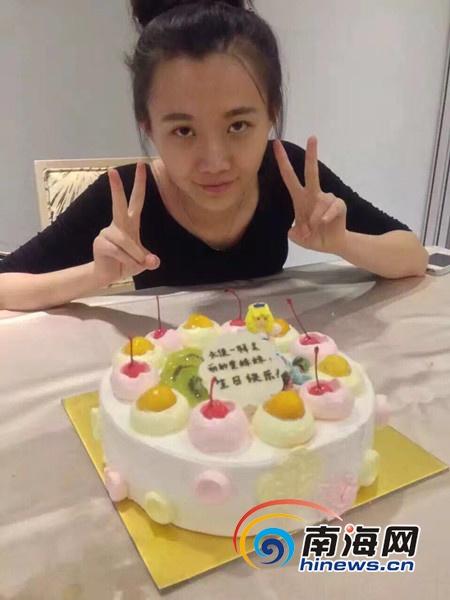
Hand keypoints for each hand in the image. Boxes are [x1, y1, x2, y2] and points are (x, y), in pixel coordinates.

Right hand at [92, 162, 159, 285]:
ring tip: (135, 263)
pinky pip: (119, 252)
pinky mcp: (101, 243)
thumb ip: (149, 260)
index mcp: (131, 222)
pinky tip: (123, 265)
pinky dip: (127, 261)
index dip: (140, 183)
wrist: (108, 274)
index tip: (143, 165)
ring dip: (135, 256)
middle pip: (119, 204)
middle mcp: (119, 224)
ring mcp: (108, 232)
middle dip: (116, 187)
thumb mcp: (143, 262)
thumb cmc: (127, 263)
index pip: (137, 199)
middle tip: (111, 170)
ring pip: (126, 242)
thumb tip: (153, 261)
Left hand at [274, 136, 346, 253]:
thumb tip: (298, 229)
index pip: (289, 176)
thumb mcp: (298, 237)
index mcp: (299, 197)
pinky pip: (332, 207)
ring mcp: (327, 198)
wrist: (331, 243)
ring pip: (320, 203)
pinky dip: (326, 217)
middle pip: (311, 172)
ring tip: (315, 228)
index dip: (283, 161)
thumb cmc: (312, 236)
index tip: (276, 145)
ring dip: (315, 219)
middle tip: (312, 137)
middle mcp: (313, 194)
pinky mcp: (339, 204)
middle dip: (312, 154)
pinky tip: (324, 223)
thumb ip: (294, 234)